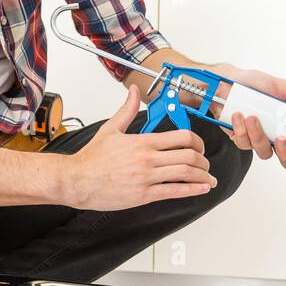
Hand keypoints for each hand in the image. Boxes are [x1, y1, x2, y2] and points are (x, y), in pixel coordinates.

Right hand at [61, 85, 217, 209]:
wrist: (76, 180)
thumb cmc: (92, 158)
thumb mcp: (111, 129)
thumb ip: (127, 110)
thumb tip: (134, 91)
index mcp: (143, 141)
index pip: (182, 137)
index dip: (197, 141)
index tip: (199, 146)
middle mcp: (148, 158)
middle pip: (189, 155)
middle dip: (203, 160)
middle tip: (205, 163)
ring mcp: (147, 177)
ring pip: (185, 173)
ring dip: (202, 175)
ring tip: (208, 178)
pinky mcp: (143, 194)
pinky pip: (174, 191)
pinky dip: (192, 190)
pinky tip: (201, 188)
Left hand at [212, 65, 285, 178]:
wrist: (228, 80)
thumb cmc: (257, 84)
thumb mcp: (283, 87)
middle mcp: (277, 139)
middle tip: (282, 138)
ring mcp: (259, 141)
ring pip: (263, 152)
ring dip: (258, 135)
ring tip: (252, 117)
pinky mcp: (241, 139)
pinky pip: (243, 143)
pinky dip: (241, 129)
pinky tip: (239, 115)